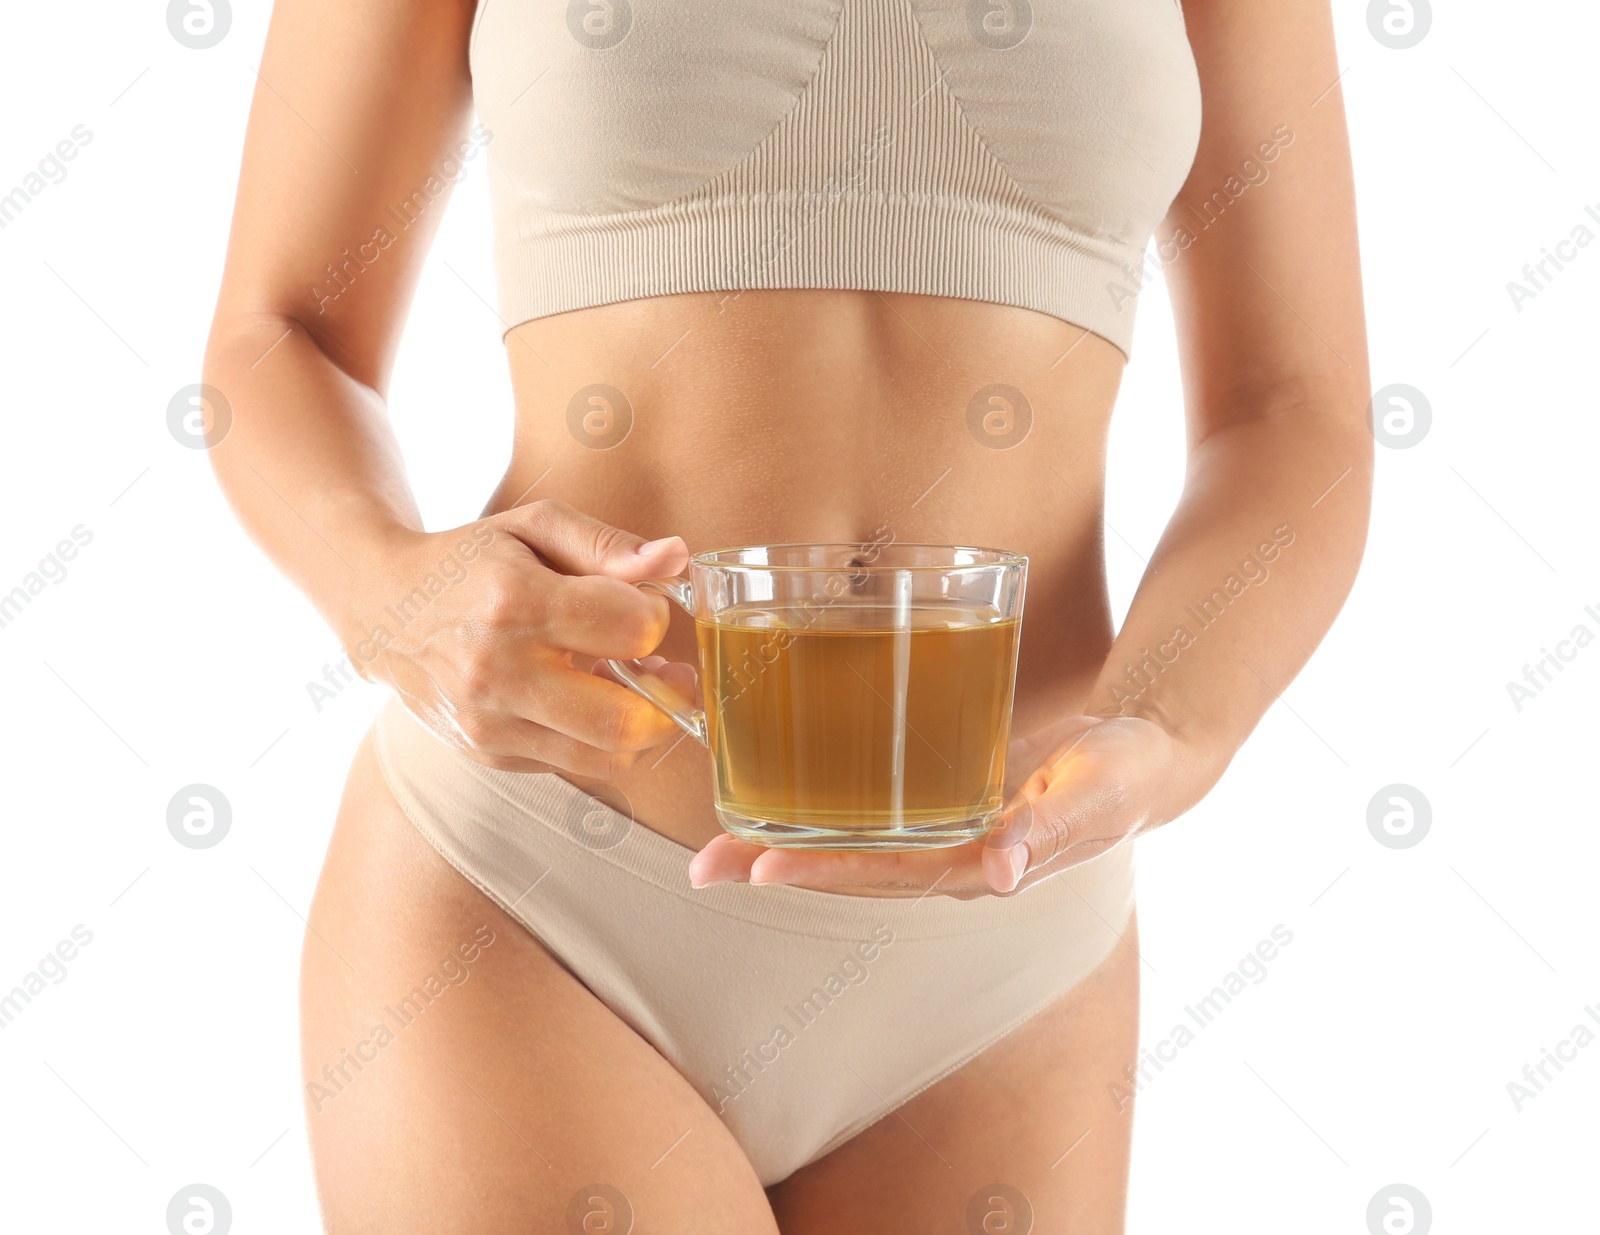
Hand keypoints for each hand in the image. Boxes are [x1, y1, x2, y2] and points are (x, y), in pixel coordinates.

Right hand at [341, 499, 696, 776]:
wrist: (380, 606)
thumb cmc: (471, 560)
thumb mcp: (534, 527)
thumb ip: (608, 544)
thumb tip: (676, 559)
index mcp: (515, 601)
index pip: (631, 630)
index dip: (654, 617)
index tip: (642, 606)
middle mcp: (498, 672)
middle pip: (625, 721)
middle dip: (666, 696)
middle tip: (665, 670)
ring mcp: (489, 723)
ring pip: (606, 757)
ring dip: (637, 726)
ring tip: (628, 686)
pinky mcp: (487, 754)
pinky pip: (574, 764)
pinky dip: (593, 737)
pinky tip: (580, 697)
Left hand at [687, 712, 1182, 898]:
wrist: (1142, 761)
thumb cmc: (1125, 773)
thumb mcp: (1100, 792)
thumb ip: (1053, 828)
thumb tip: (1003, 870)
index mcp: (983, 864)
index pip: (891, 875)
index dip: (827, 872)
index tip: (763, 870)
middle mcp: (951, 859)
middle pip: (852, 871)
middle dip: (778, 869)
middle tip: (704, 868)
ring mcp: (941, 835)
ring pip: (852, 848)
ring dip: (784, 847)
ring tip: (713, 851)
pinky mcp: (937, 803)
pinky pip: (870, 815)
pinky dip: (819, 810)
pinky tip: (773, 793)